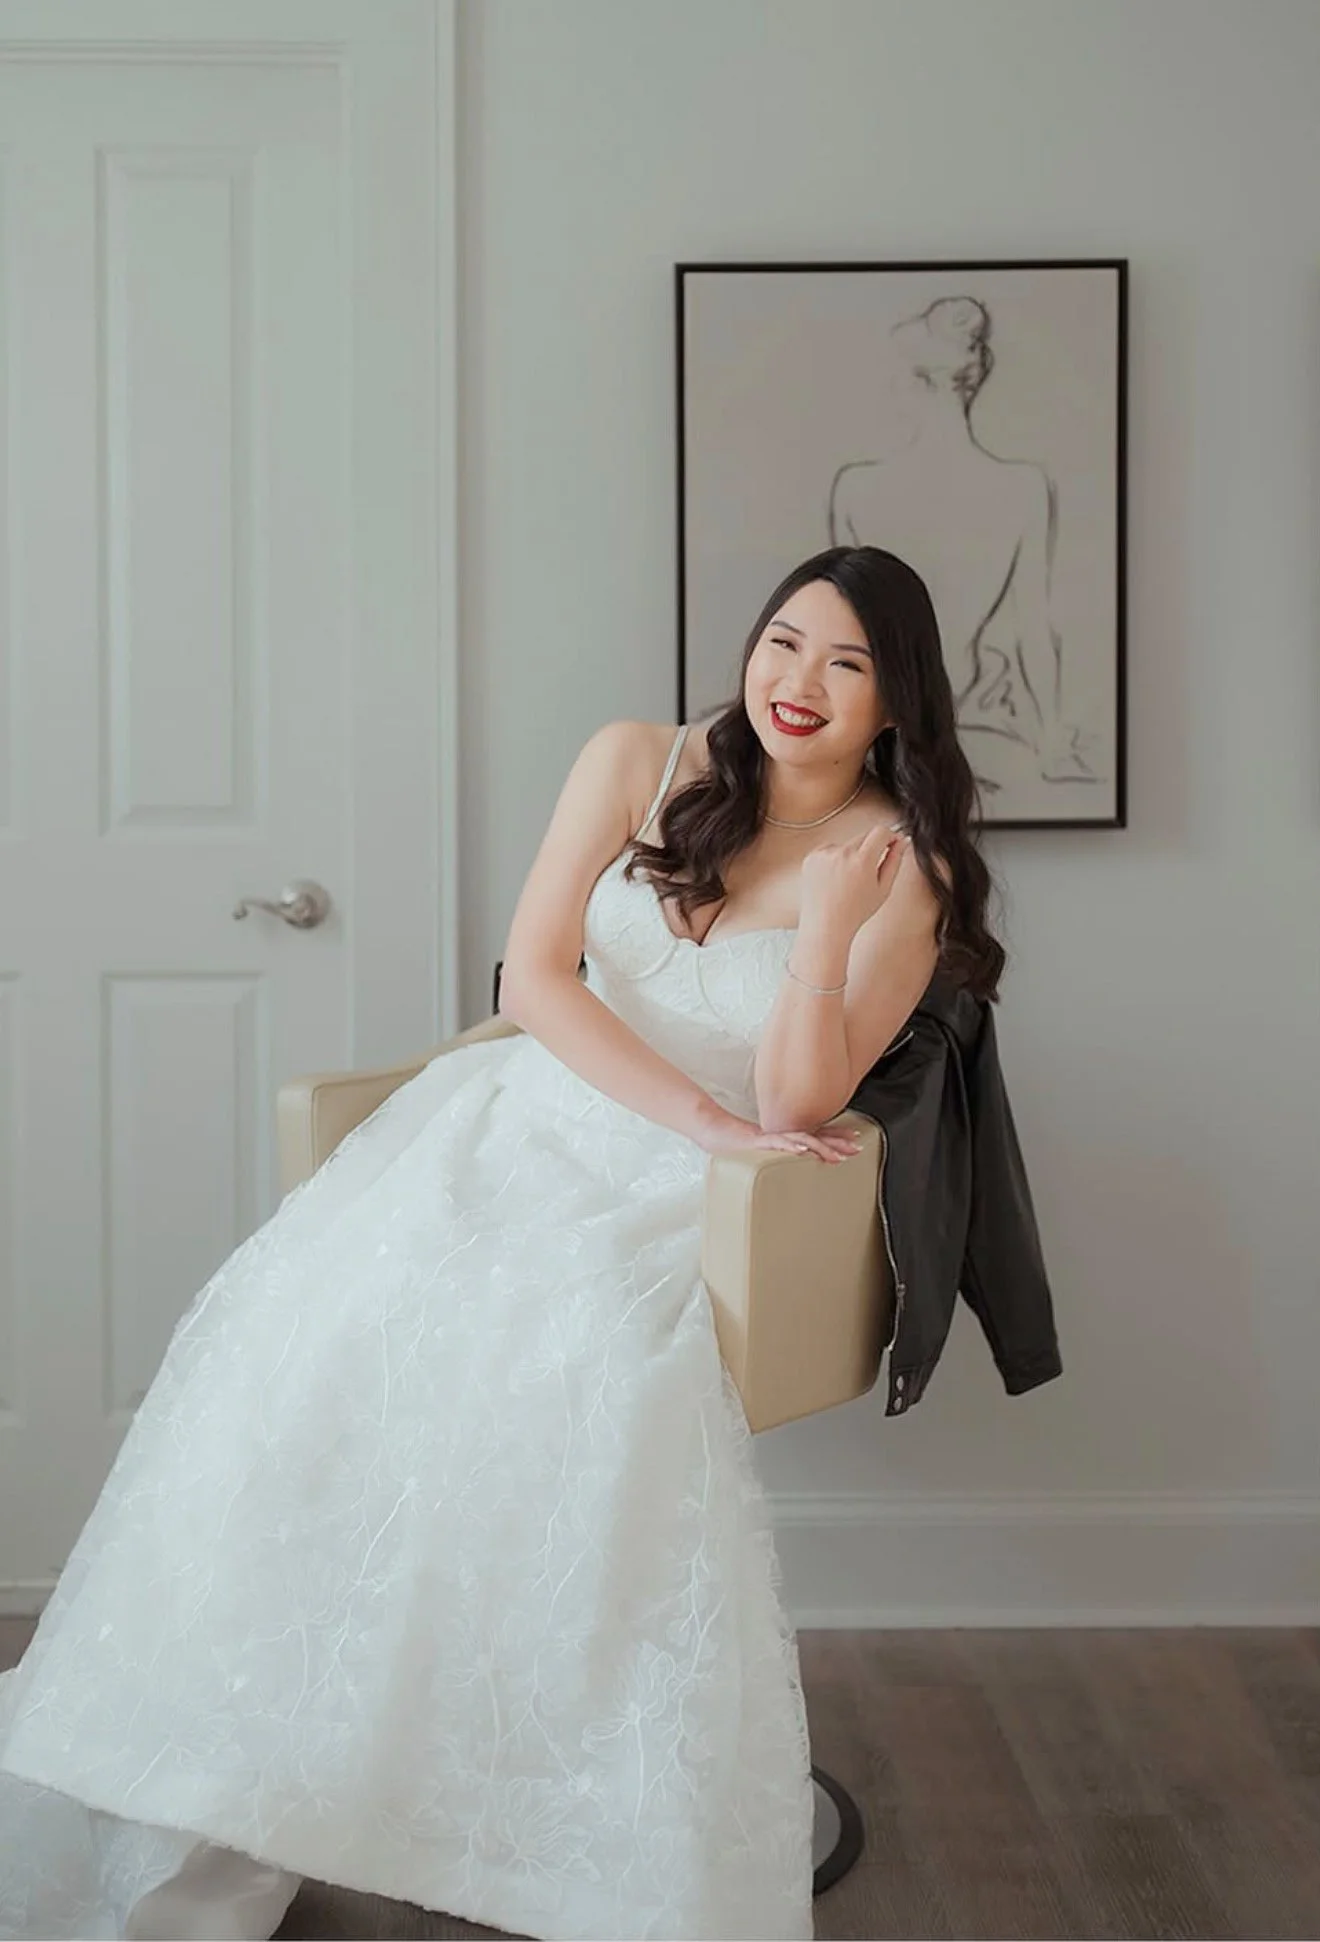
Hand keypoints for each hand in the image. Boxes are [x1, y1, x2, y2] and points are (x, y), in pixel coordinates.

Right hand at [693, 1107, 863, 1165]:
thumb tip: (793, 1161)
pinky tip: (804, 1150)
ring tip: (837, 1155)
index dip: (835, 1138)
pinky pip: (778, 1143)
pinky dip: (792, 1146)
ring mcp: (771, 1138)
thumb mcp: (762, 1152)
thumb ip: (778, 1155)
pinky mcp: (758, 1142)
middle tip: (857, 1148)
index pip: (815, 1136)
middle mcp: (782, 1135)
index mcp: (785, 1138)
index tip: (854, 1140)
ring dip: (821, 1147)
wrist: (712, 1130)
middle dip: (837, 1142)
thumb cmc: (734, 1143)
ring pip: (801, 1140)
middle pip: (815, 1137)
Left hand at [798, 822, 911, 944]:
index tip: (892, 843)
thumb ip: (894, 861)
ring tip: (848, 880)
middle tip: (868, 871)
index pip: (881, 832)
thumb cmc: (853, 913)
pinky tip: (834, 879)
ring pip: (846, 844)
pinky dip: (834, 860)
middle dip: (870, 848)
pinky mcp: (811, 857)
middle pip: (864, 836)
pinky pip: (829, 850)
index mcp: (861, 860)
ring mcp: (823, 854)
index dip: (890, 836)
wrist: (826, 925)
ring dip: (851, 855)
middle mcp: (841, 853)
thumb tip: (901, 842)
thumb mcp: (883, 889)